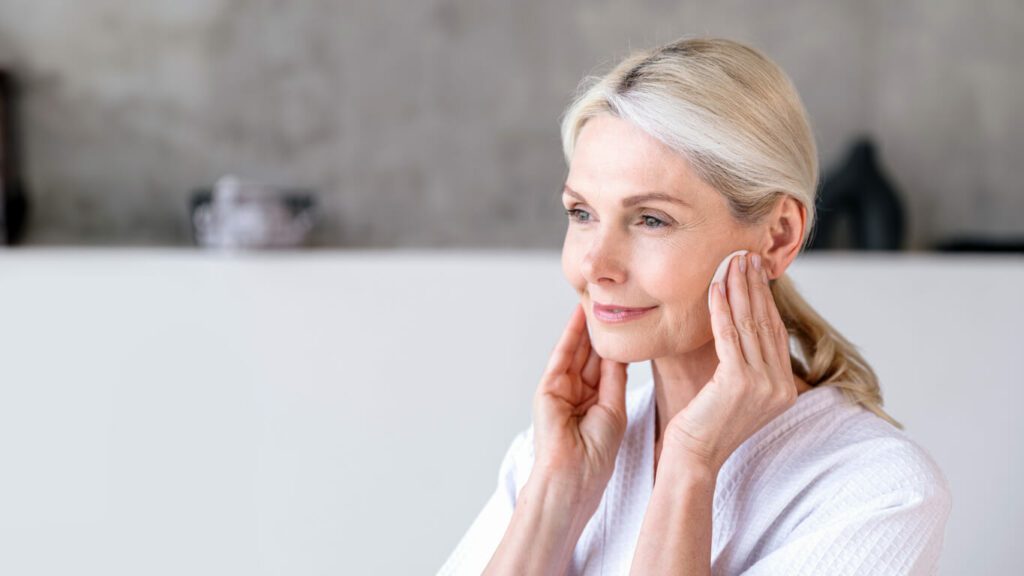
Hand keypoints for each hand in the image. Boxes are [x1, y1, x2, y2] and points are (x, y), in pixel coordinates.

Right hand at [531, 302, 629, 506]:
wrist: (575, 474)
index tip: (631, 322)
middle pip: (592, 355)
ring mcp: (562, 389)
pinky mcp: (548, 387)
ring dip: (587, 327)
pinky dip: (570, 335)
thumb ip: (614, 378)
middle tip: (613, 301)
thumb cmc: (597, 452)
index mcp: (596, 402)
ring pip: (578, 351)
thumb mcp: (614, 408)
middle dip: (602, 331)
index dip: (618, 345)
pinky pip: (561, 356)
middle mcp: (578, 393)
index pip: (608, 367)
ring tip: (598, 299)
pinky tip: (579, 315)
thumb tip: (620, 351)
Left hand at [663, 252, 798, 471]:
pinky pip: (729, 336)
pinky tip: (715, 287)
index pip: (774, 332)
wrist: (693, 456)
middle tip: (746, 255)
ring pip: (749, 325)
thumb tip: (741, 323)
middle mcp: (780, 387)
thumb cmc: (705, 423)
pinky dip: (721, 309)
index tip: (755, 271)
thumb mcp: (734, 390)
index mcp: (785, 388)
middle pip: (765, 323)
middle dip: (755, 286)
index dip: (765, 298)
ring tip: (732, 262)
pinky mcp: (739, 383)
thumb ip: (745, 364)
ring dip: (739, 289)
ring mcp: (763, 386)